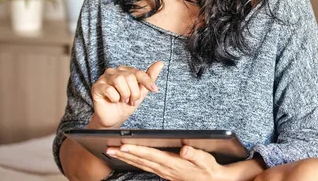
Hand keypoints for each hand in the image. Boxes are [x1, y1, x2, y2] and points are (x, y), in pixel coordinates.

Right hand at [91, 62, 163, 127]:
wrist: (114, 119)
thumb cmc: (126, 104)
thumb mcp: (141, 92)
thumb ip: (150, 77)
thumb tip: (160, 63)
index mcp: (126, 71)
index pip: (138, 73)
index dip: (147, 81)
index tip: (155, 89)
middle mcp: (115, 72)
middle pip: (129, 77)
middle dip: (134, 92)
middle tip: (132, 101)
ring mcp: (104, 78)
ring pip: (119, 80)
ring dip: (124, 94)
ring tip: (123, 100)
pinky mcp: (97, 86)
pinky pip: (109, 89)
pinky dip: (114, 98)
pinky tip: (113, 100)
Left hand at [106, 145, 224, 180]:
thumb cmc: (208, 168)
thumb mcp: (204, 159)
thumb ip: (194, 154)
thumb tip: (185, 149)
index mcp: (173, 163)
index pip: (150, 155)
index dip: (137, 150)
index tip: (124, 145)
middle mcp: (165, 168)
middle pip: (141, 160)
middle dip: (124, 154)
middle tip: (109, 149)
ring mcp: (163, 172)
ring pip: (140, 164)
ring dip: (126, 158)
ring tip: (113, 152)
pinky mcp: (164, 173)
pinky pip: (145, 167)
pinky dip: (134, 162)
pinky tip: (129, 159)